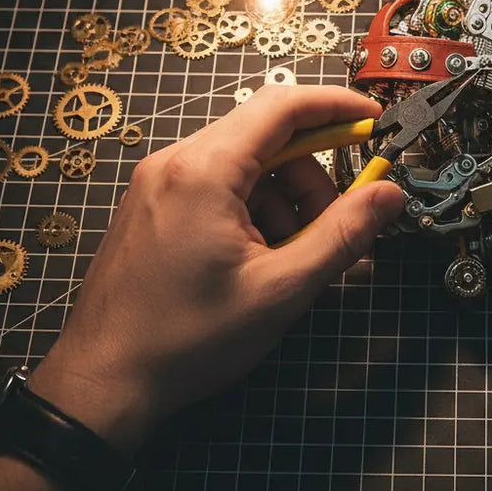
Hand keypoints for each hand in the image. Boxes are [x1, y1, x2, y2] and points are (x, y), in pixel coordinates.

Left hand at [29, 85, 404, 453]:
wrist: (102, 385)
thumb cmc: (184, 341)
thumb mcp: (280, 289)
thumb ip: (342, 235)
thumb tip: (388, 195)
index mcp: (204, 170)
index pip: (284, 105)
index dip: (337, 106)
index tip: (375, 122)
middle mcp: (176, 162)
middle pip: (268, 136)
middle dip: (313, 173)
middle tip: (337, 220)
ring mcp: (160, 182)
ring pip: (247, 164)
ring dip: (284, 197)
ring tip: (290, 256)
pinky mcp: (155, 204)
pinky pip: (220, 184)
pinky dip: (254, 209)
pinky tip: (259, 258)